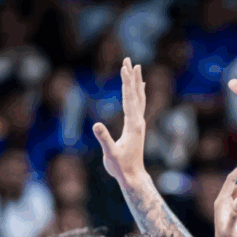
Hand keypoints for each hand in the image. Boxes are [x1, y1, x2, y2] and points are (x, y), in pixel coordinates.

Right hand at [93, 58, 146, 182]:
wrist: (133, 177)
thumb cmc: (121, 167)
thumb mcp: (110, 154)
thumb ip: (104, 139)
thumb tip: (96, 125)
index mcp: (132, 125)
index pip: (129, 99)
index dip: (126, 83)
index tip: (124, 67)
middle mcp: (138, 122)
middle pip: (135, 94)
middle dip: (131, 76)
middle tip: (128, 59)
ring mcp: (139, 124)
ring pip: (139, 98)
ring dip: (136, 82)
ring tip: (137, 67)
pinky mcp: (137, 128)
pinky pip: (139, 105)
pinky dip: (138, 94)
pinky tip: (139, 88)